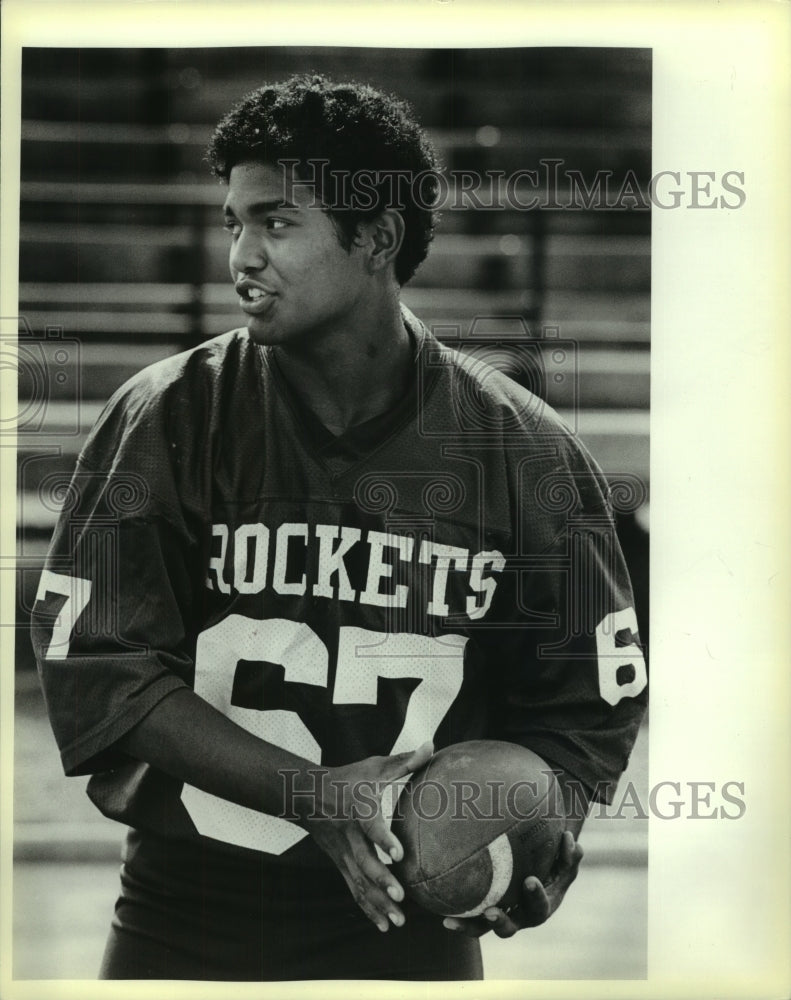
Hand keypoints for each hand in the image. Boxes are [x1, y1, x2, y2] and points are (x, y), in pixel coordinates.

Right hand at [302, 741, 433, 932]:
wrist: (309, 796)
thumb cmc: (349, 779)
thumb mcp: (374, 767)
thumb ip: (404, 761)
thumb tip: (433, 745)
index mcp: (359, 810)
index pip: (371, 827)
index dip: (383, 840)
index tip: (399, 854)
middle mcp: (349, 836)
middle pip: (364, 863)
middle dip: (383, 882)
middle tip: (402, 897)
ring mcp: (344, 855)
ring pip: (360, 883)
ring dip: (379, 903)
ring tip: (400, 921)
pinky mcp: (342, 866)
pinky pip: (354, 891)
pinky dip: (368, 910)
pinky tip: (384, 926)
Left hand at [443, 830, 582, 938]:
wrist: (536, 874)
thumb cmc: (552, 865)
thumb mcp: (565, 861)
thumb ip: (570, 854)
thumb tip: (570, 841)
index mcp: (540, 908)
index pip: (539, 906)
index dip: (535, 896)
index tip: (530, 880)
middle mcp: (519, 917)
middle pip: (509, 928)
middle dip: (500, 922)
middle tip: (490, 912)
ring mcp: (500, 917)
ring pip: (482, 929)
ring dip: (468, 927)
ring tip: (451, 923)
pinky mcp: (482, 912)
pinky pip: (469, 919)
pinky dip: (457, 920)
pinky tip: (443, 917)